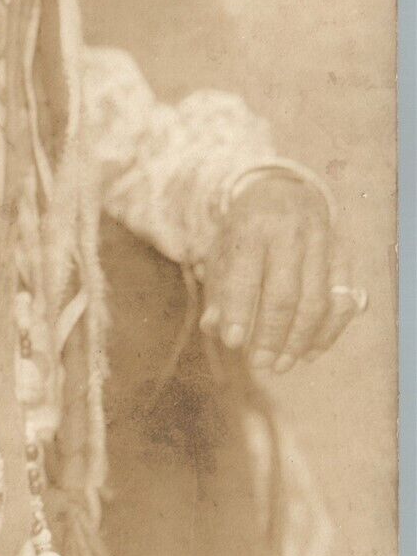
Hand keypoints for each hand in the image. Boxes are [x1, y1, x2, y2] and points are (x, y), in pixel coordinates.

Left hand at [199, 174, 364, 373]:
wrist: (282, 190)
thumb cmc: (245, 230)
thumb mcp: (222, 249)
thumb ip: (217, 287)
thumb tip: (212, 327)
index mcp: (252, 226)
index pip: (245, 275)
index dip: (238, 312)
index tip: (233, 343)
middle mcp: (290, 232)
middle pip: (284, 294)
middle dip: (271, 335)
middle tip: (260, 364)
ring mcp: (322, 243)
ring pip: (317, 301)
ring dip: (300, 341)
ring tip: (282, 364)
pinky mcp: (344, 255)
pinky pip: (343, 301)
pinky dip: (328, 332)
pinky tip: (310, 353)